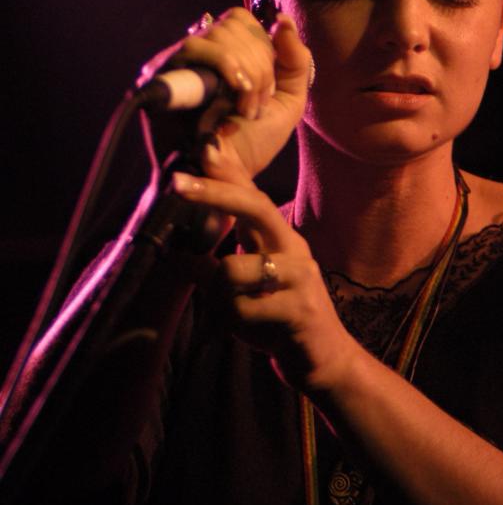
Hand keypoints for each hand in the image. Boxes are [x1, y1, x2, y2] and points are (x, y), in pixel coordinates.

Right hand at [140, 7, 311, 179]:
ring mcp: (177, 63)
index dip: (263, 46)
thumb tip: (282, 20)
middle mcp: (197, 55)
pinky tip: (237, 95)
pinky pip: (196, 50)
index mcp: (223, 54)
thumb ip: (294, 60)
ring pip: (217, 35)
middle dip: (260, 67)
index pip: (241, 20)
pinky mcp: (162, 77)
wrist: (228, 180)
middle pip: (232, 25)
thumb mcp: (288, 101)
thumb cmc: (253, 143)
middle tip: (259, 106)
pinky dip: (227, 66)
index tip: (269, 89)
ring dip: (246, 72)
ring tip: (247, 109)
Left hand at [171, 169, 357, 392]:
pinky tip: (249, 333)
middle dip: (213, 192)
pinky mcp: (300, 310)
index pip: (252, 195)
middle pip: (255, 206)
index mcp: (279, 239)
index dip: (227, 170)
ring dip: (215, 298)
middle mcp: (294, 249)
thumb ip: (217, 264)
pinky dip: (230, 325)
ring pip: (230, 271)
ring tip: (229, 316)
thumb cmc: (277, 320)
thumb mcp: (245, 288)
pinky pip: (240, 311)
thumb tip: (178, 249)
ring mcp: (301, 277)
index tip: (203, 144)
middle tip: (175, 183)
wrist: (324, 360)